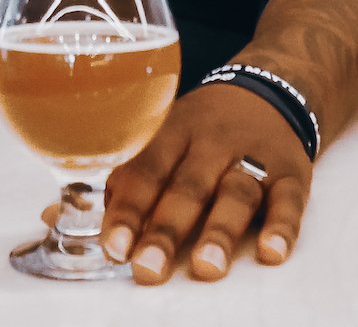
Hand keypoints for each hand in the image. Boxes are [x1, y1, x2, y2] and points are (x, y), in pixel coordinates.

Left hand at [100, 82, 312, 283]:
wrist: (268, 90)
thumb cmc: (200, 129)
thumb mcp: (161, 137)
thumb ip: (122, 181)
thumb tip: (66, 220)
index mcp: (172, 133)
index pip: (145, 171)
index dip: (128, 210)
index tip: (113, 247)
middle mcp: (212, 142)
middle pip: (187, 187)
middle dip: (166, 229)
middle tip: (148, 267)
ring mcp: (254, 156)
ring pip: (236, 193)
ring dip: (220, 231)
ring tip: (207, 267)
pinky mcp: (291, 172)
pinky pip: (289, 199)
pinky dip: (282, 226)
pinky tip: (271, 252)